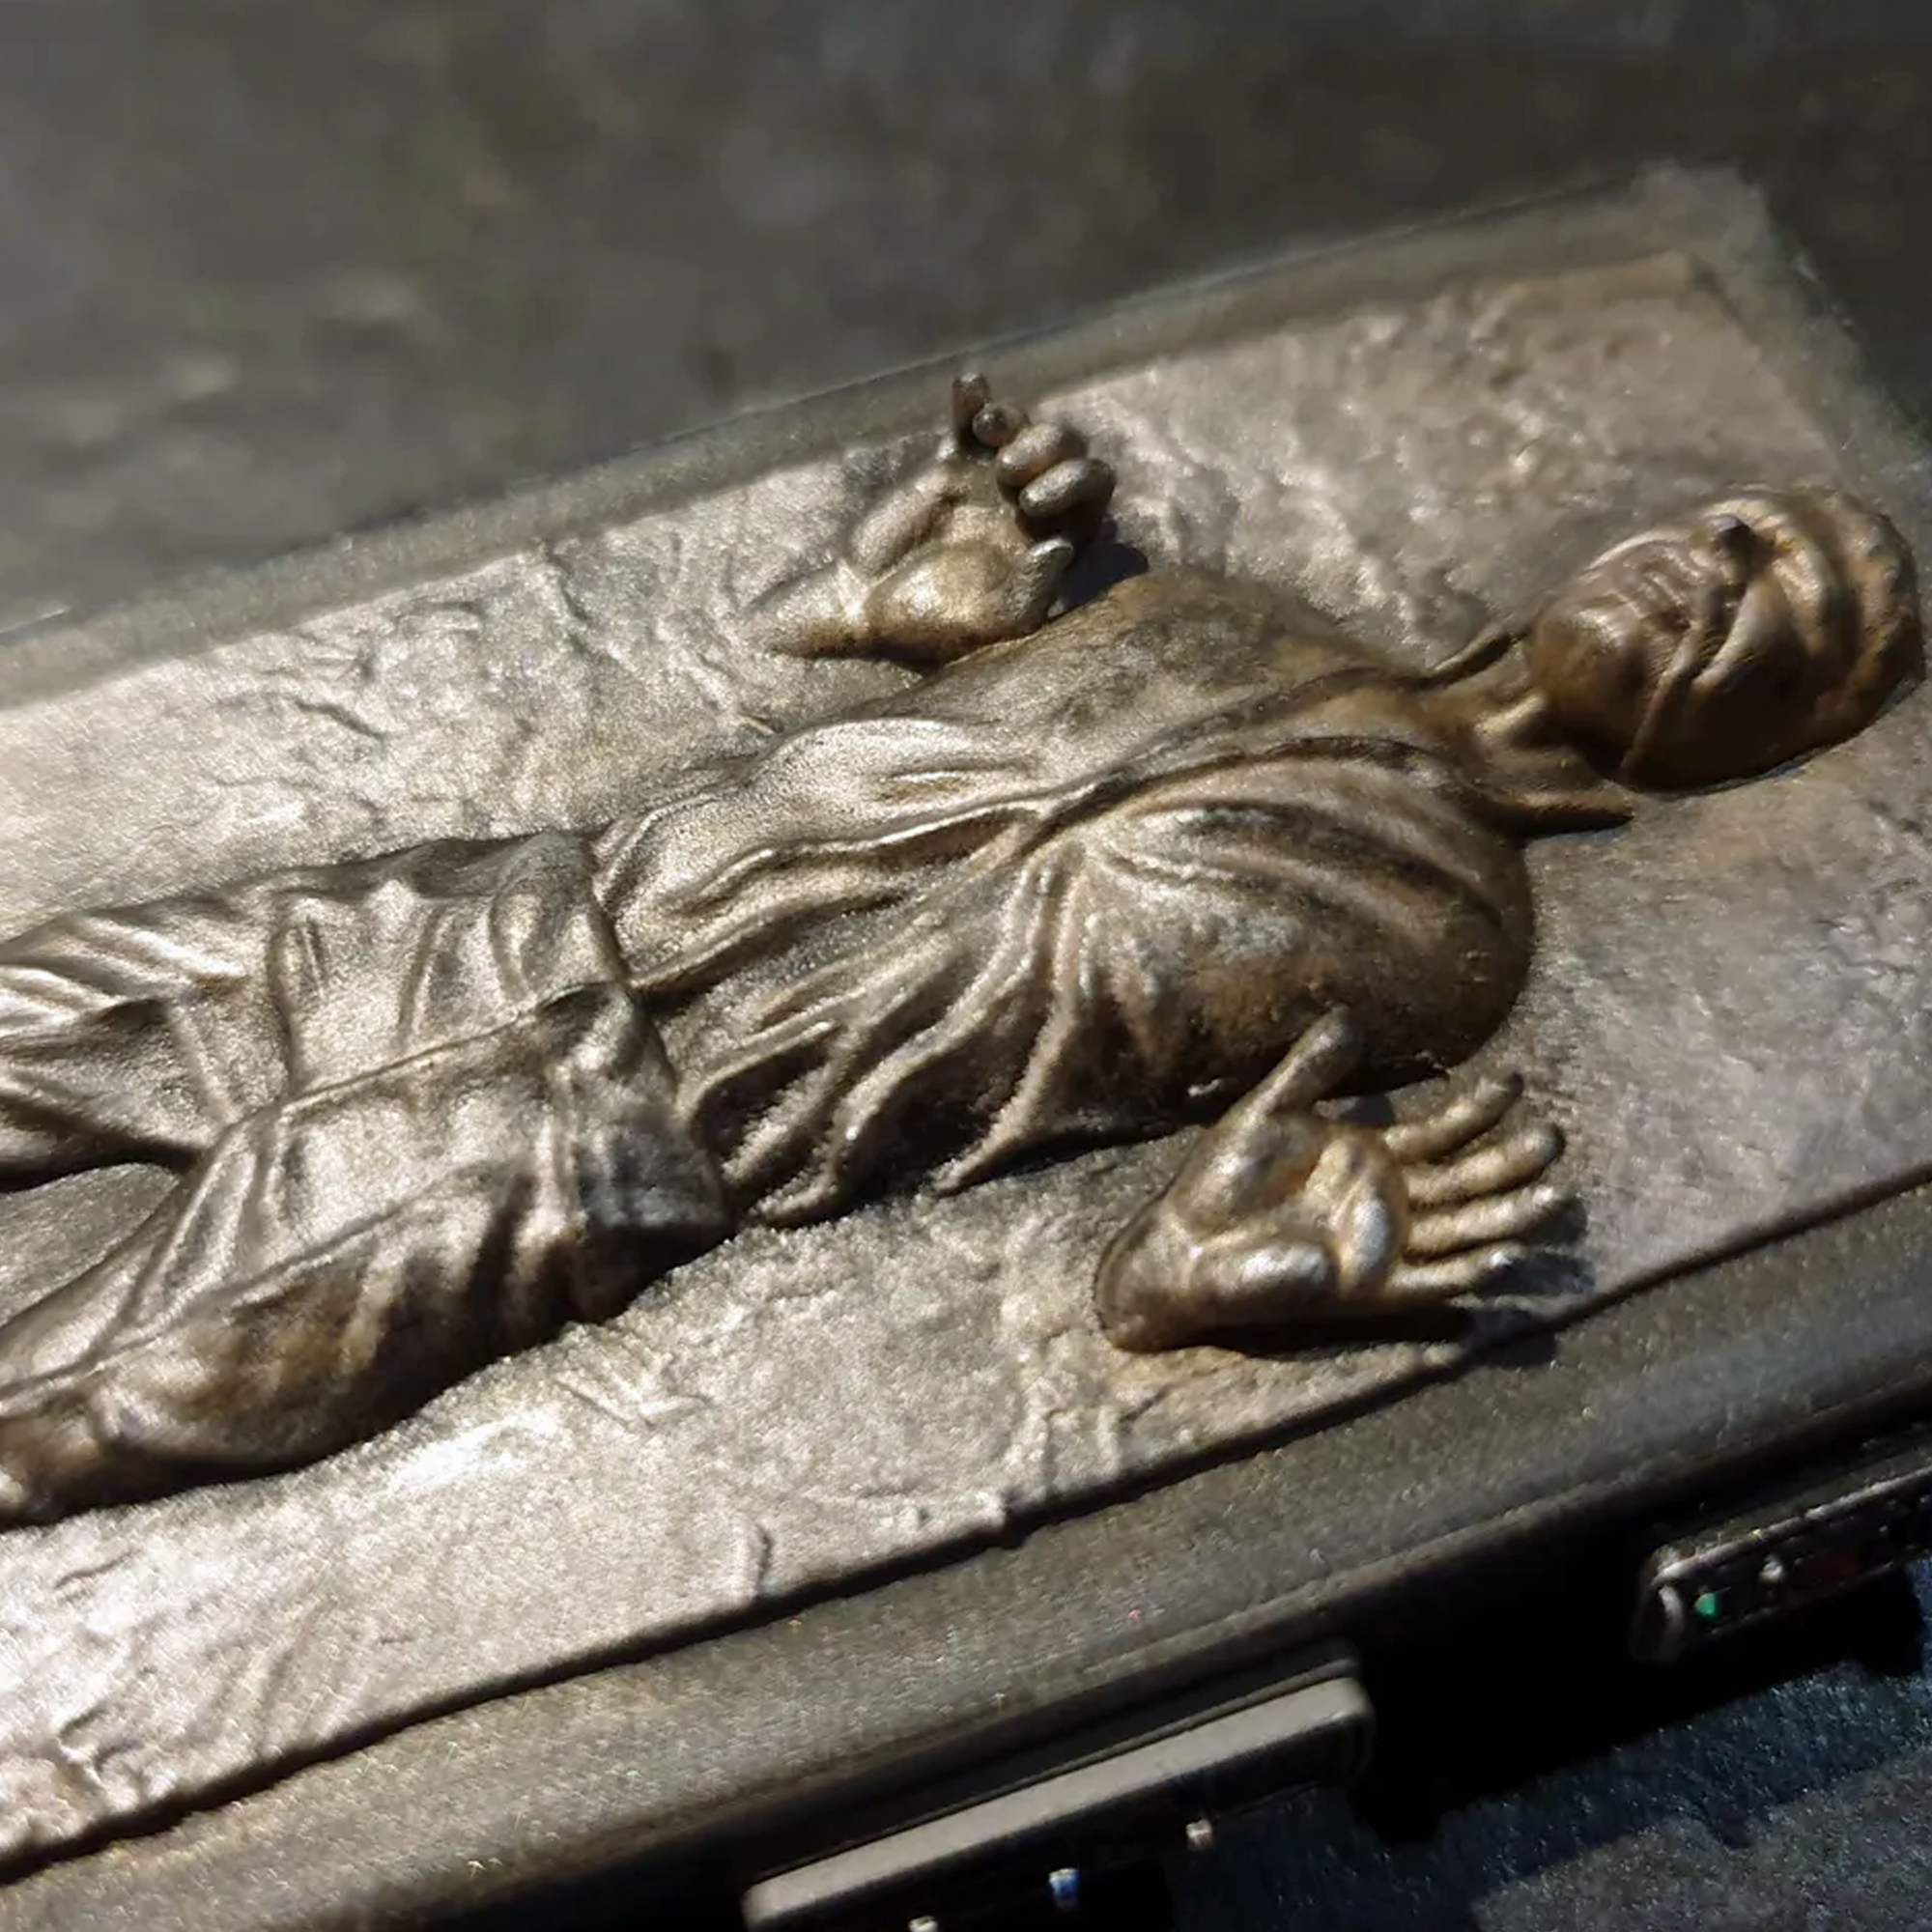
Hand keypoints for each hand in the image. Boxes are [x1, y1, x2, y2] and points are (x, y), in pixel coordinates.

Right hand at [754, 374, 1115, 663]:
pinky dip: (973, 399)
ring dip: (1014, 418)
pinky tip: (969, 385)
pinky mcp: (952, 463)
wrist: (868, 608)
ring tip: (987, 428)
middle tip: (1008, 471)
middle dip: (1050, 446)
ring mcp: (992, 481)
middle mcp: (1032, 506)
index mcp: (1054, 541)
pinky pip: (970, 421)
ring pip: (1025, 427)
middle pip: (1068, 448)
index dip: (1075, 484)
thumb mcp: (990, 621)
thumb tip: (1064, 544)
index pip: (1093, 495)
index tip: (1031, 504)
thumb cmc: (934, 627)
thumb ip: (1033, 589)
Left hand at [1094, 1012, 1571, 1351]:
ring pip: (1462, 1230)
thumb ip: (1309, 1070)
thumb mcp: (1267, 1112)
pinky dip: (1468, 1275)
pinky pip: (1430, 1284)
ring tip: (1557, 1197)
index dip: (1477, 1109)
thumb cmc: (1221, 1181)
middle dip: (1509, 1161)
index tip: (1514, 1079)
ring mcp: (1380, 1247)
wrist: (1183, 1245)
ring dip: (1508, 1216)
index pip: (1439, 1132)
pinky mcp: (1366, 1289)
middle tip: (1554, 1136)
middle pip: (1465, 1180)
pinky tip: (1504, 1259)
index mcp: (1367, 1157)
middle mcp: (1386, 1203)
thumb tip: (1349, 1019)